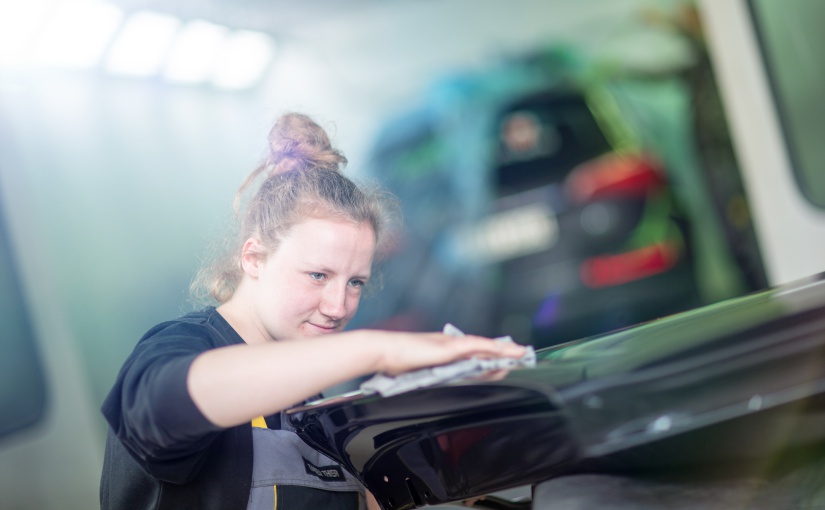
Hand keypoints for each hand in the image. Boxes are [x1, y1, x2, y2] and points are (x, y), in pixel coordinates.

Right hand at [367, 330, 527, 375]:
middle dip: (502, 352)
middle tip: (521, 354)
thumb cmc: (394, 362)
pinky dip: (490, 349)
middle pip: (482, 349)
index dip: (490, 356)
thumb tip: (441, 379)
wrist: (381, 351)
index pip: (473, 354)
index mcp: (443, 351)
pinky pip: (474, 348)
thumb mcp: (419, 370)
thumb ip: (433, 373)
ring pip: (482, 347)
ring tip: (519, 353)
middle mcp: (449, 345)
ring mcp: (448, 345)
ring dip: (502, 350)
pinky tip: (501, 351)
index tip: (506, 359)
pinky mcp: (446, 349)